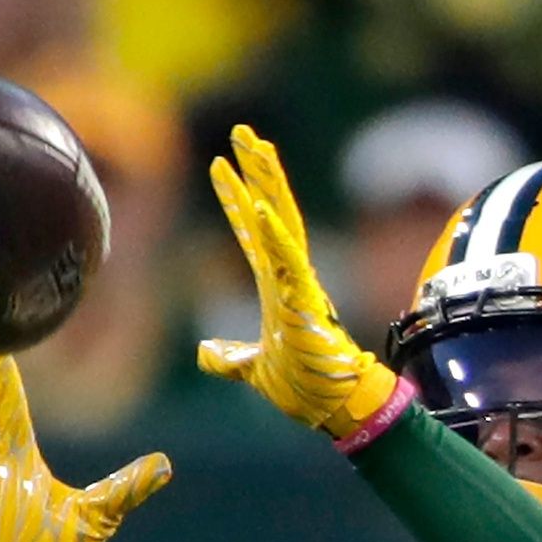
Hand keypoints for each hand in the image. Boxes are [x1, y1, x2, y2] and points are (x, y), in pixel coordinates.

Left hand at [198, 125, 398, 436]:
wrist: (335, 410)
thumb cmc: (305, 388)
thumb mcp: (253, 370)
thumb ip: (230, 357)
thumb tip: (206, 352)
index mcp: (278, 288)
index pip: (252, 233)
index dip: (236, 200)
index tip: (219, 167)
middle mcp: (290, 278)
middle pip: (272, 212)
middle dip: (257, 172)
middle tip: (242, 132)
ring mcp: (300, 285)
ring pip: (283, 221)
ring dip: (268, 182)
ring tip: (254, 145)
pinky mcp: (306, 301)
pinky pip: (288, 260)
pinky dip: (274, 232)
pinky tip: (261, 203)